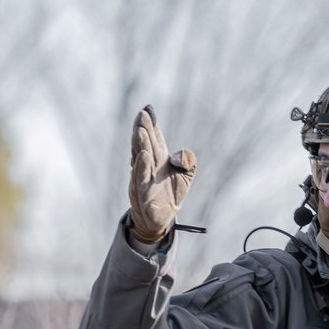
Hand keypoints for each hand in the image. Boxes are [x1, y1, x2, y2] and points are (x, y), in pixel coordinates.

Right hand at [128, 104, 196, 243]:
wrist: (162, 219)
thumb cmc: (171, 193)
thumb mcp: (186, 176)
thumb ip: (188, 163)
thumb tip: (181, 155)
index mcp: (158, 159)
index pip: (154, 139)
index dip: (151, 125)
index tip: (149, 110)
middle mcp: (148, 167)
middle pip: (145, 145)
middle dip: (144, 129)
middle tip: (143, 114)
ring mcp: (143, 179)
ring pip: (140, 160)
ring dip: (140, 145)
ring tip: (140, 130)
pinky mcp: (143, 194)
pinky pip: (141, 180)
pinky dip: (141, 167)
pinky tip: (143, 155)